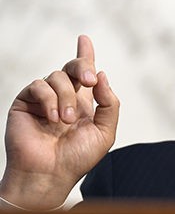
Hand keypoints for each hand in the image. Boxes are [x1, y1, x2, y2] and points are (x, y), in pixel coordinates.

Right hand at [0, 35, 119, 208]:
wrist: (50, 174)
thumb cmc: (77, 158)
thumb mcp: (105, 132)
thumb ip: (109, 103)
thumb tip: (102, 76)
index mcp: (84, 103)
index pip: (85, 74)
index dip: (85, 54)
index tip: (84, 39)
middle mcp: (64, 98)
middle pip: (73, 67)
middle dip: (83, 65)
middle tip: (90, 80)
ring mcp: (44, 99)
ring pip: (58, 76)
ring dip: (67, 97)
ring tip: (67, 121)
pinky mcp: (26, 102)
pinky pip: (39, 86)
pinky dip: (50, 100)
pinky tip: (53, 119)